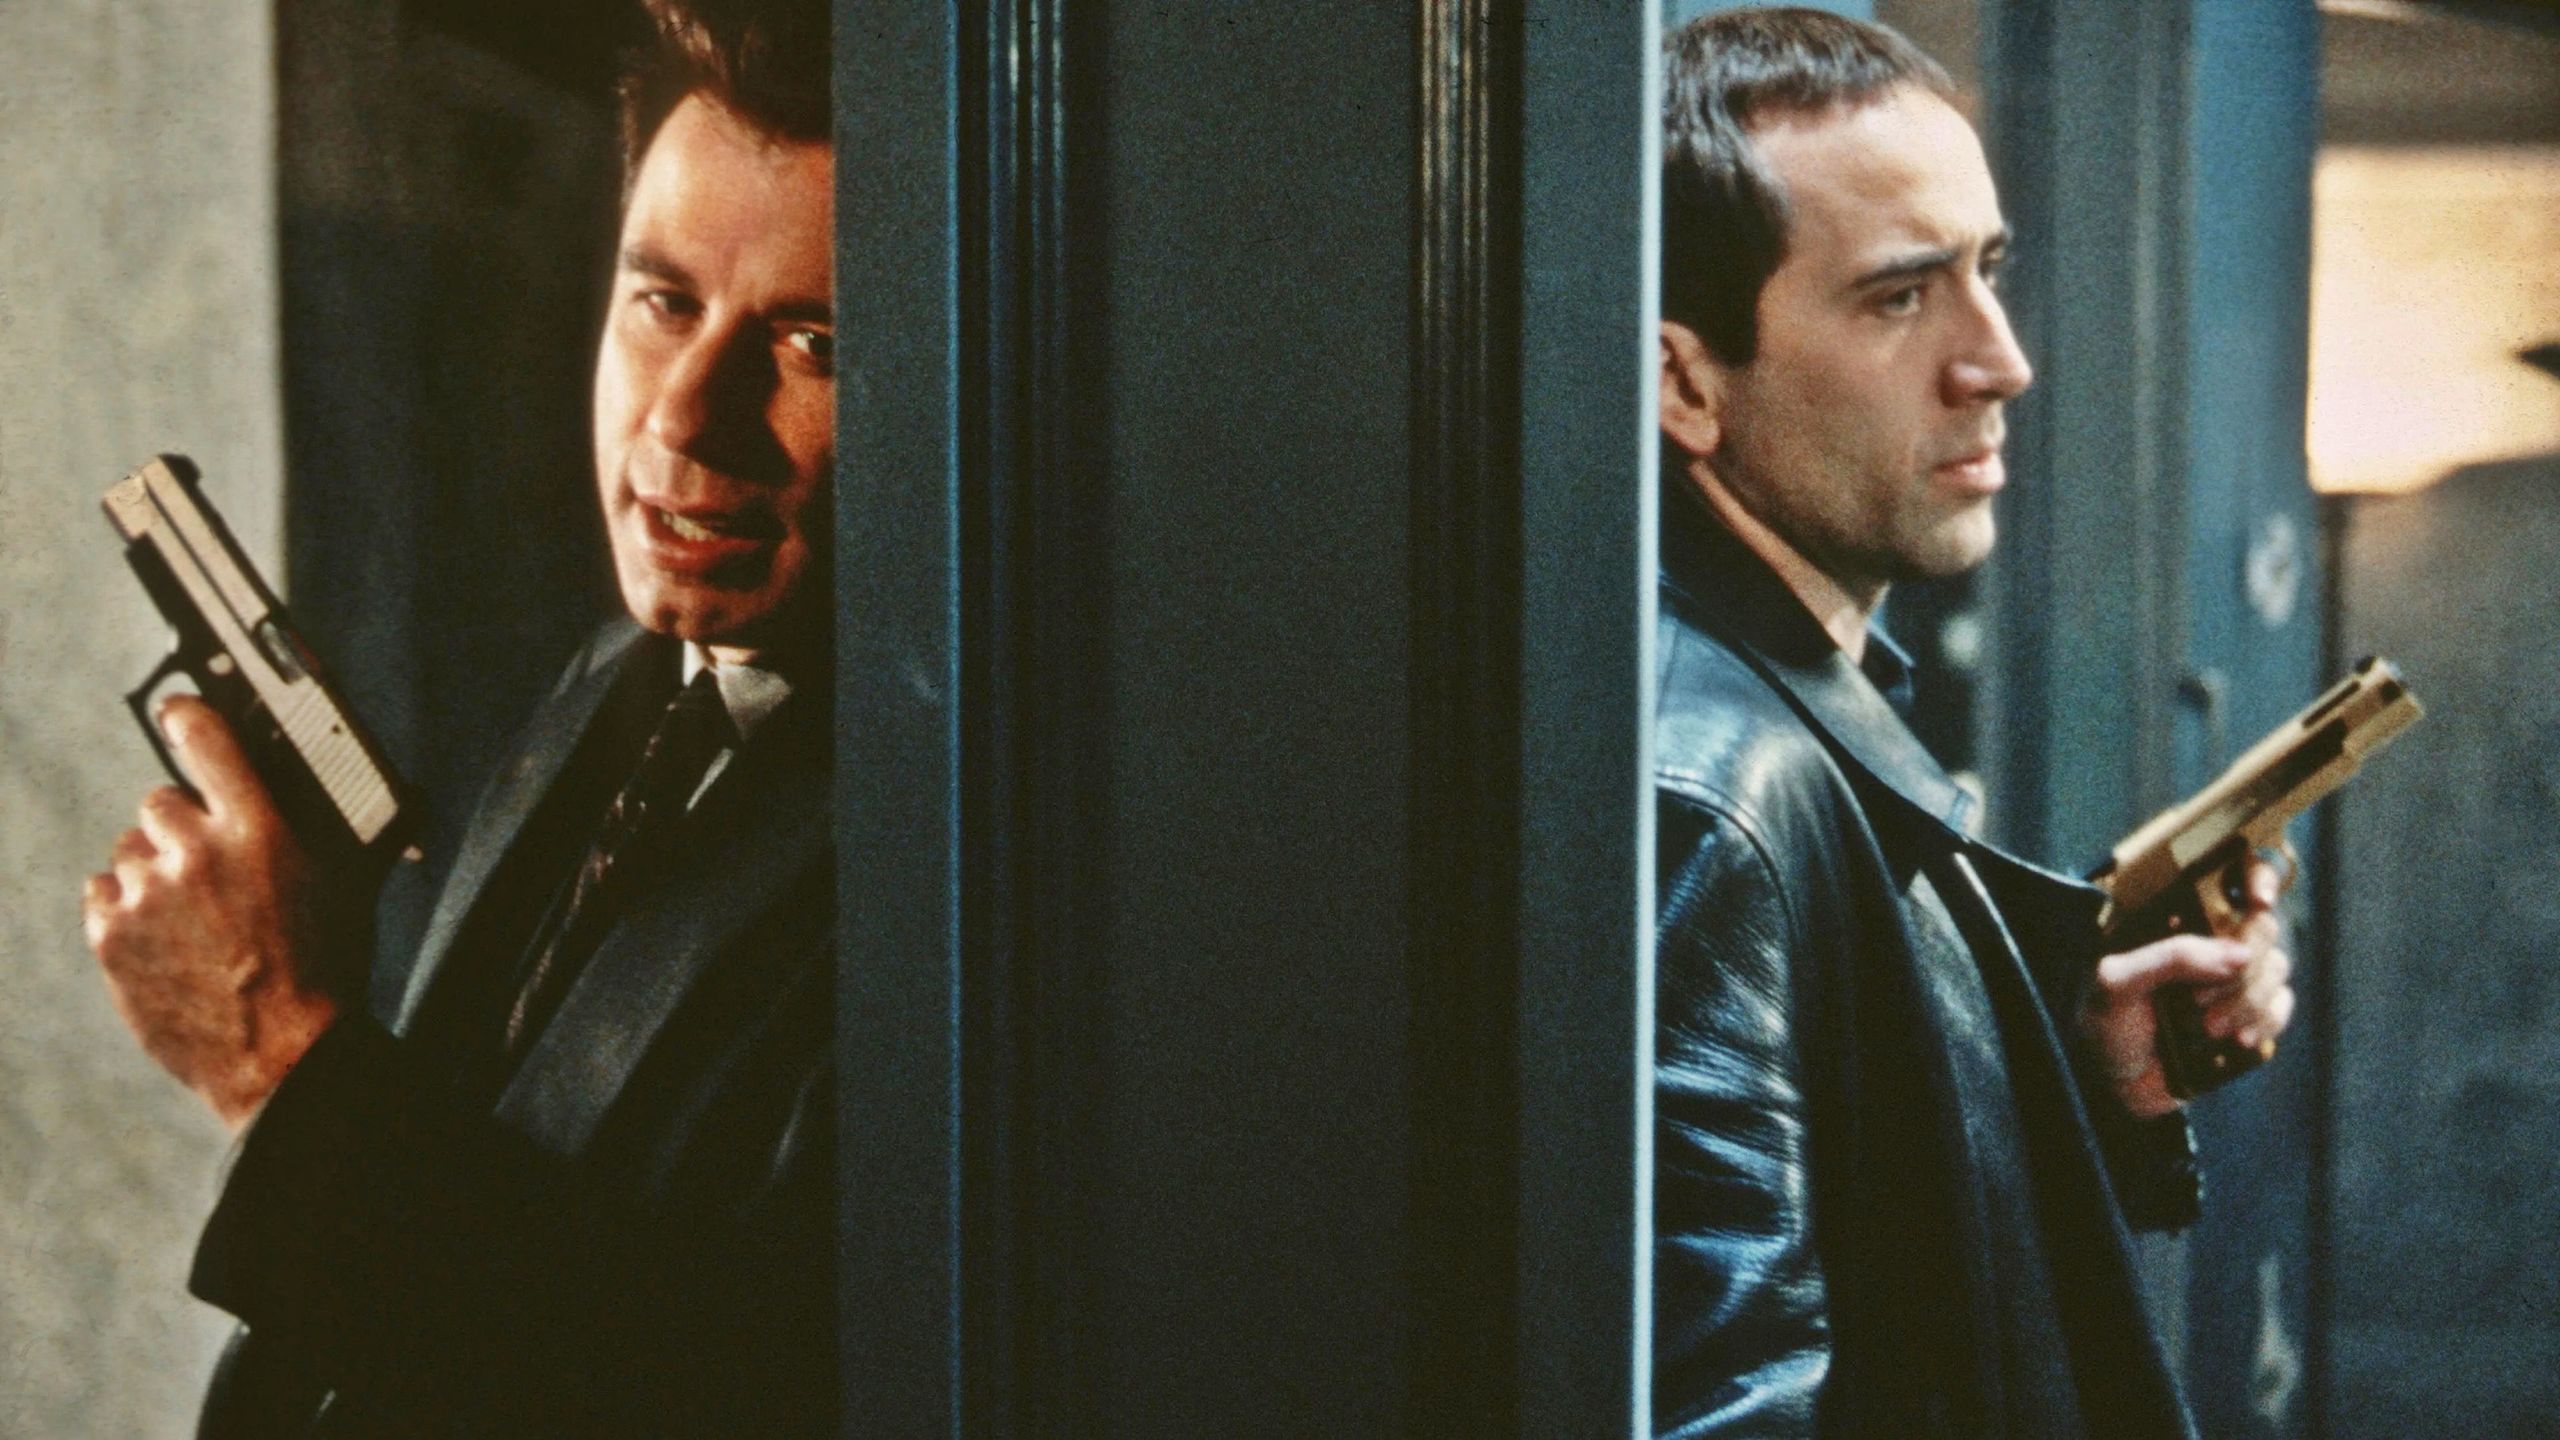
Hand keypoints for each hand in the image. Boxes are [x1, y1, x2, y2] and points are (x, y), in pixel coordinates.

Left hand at [82, 696, 339, 1128]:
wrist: (284, 1059)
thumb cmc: (325, 972)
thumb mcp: (343, 884)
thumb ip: (314, 826)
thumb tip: (311, 783)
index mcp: (260, 829)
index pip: (204, 737)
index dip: (186, 716)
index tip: (178, 712)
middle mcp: (196, 852)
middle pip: (159, 801)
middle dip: (182, 826)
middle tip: (210, 866)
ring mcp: (146, 896)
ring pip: (128, 850)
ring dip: (153, 871)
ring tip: (191, 917)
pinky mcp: (110, 937)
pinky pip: (101, 893)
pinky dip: (124, 909)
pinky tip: (164, 938)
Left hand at [2080, 857, 2294, 1118]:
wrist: (2115, 1084)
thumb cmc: (2106, 1023)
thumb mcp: (2116, 983)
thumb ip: (2170, 958)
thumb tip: (2238, 954)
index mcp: (2177, 922)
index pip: (2227, 878)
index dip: (2254, 876)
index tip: (2257, 900)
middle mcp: (2211, 941)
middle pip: (2263, 928)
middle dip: (2241, 968)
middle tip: (2200, 1003)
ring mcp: (2235, 978)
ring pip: (2277, 968)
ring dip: (2247, 1002)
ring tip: (2207, 1028)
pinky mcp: (2252, 1015)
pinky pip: (2282, 1005)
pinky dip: (2266, 1022)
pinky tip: (2236, 1040)